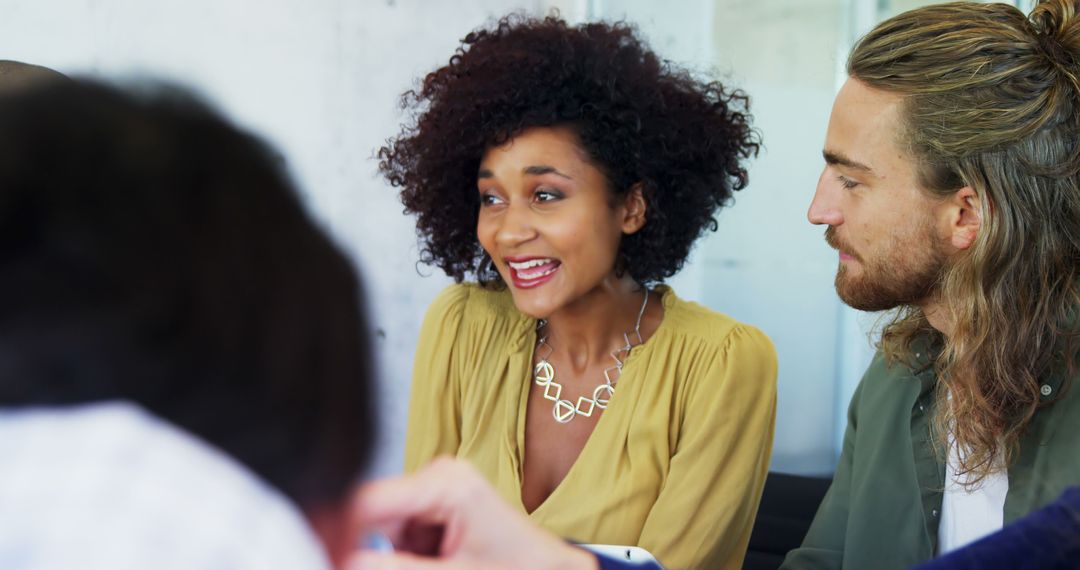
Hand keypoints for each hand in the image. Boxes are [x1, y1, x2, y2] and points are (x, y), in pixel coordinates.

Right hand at [346, 457, 597, 569]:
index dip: (338, 529)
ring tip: (439, 564)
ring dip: (392, 555)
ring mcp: (436, 489)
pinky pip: (399, 533)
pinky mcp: (435, 506)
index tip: (322, 554)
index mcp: (446, 483)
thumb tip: (341, 560)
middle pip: (373, 516)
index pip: (369, 500)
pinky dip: (405, 554)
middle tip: (394, 564)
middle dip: (371, 549)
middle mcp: (438, 475)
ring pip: (382, 529)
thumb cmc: (519, 568)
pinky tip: (436, 562)